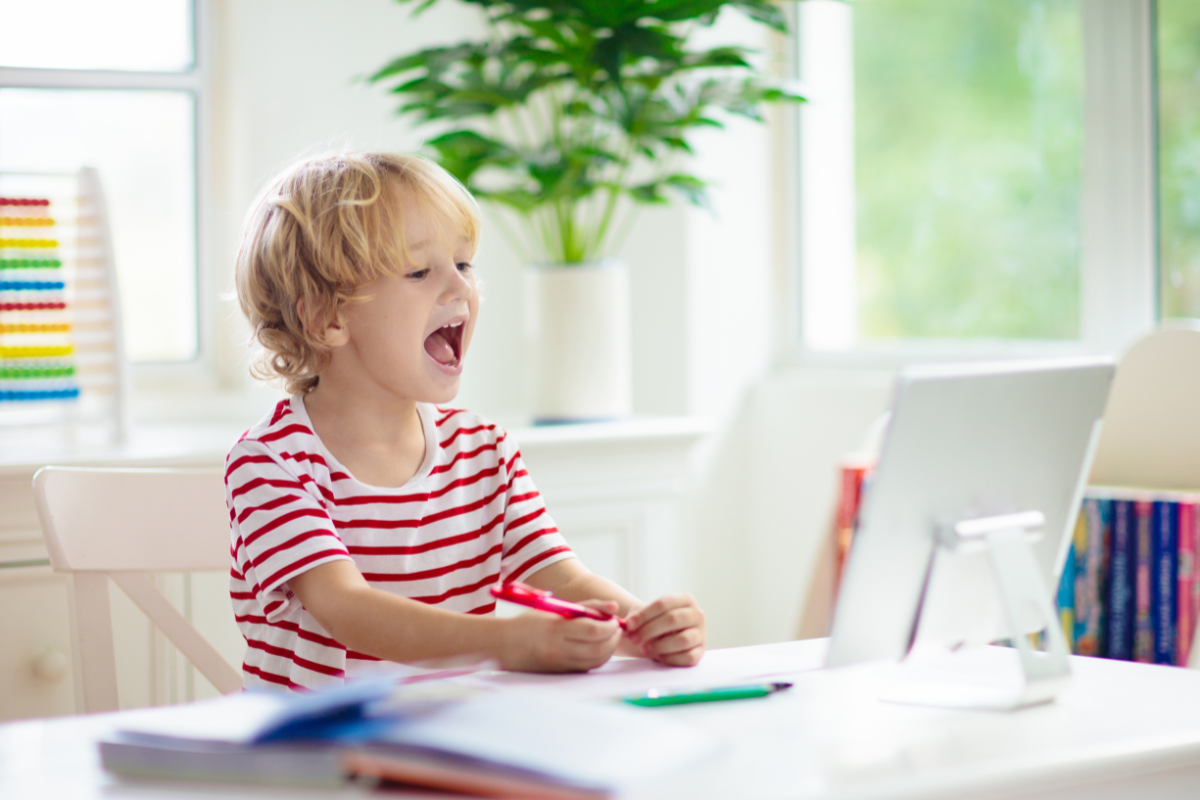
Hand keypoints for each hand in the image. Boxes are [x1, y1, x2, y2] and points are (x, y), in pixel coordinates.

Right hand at [498, 609, 620, 672]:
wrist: (503, 645)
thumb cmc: (529, 622)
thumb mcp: (555, 608)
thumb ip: (586, 606)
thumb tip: (614, 606)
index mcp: (555, 630)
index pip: (593, 631)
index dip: (610, 626)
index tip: (614, 619)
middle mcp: (558, 650)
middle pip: (598, 649)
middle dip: (613, 638)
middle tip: (616, 628)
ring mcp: (560, 665)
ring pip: (596, 661)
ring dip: (609, 649)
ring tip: (610, 636)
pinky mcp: (561, 673)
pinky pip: (587, 667)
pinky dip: (599, 658)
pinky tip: (599, 647)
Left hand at [624, 594, 705, 666]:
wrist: (664, 635)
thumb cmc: (654, 622)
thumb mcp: (645, 614)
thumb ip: (635, 617)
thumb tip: (625, 625)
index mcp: (685, 599)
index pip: (663, 603)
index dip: (644, 614)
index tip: (628, 624)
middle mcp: (697, 614)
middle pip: (673, 620)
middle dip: (649, 630)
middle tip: (633, 638)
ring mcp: (701, 634)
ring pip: (682, 639)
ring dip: (659, 645)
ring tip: (644, 648)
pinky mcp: (700, 652)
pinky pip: (687, 657)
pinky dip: (670, 658)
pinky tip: (658, 656)